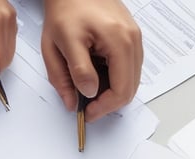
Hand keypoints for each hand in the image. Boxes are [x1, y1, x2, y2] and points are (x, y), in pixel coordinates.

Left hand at [42, 0, 141, 121]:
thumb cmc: (66, 7)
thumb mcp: (60, 44)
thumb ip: (72, 74)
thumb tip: (82, 98)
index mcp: (118, 41)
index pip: (122, 90)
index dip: (104, 108)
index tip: (87, 113)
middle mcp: (132, 39)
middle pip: (130, 88)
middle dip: (108, 103)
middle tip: (88, 108)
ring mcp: (134, 38)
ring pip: (131, 80)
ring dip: (112, 92)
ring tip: (89, 91)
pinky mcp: (131, 37)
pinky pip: (128, 68)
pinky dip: (115, 79)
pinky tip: (96, 76)